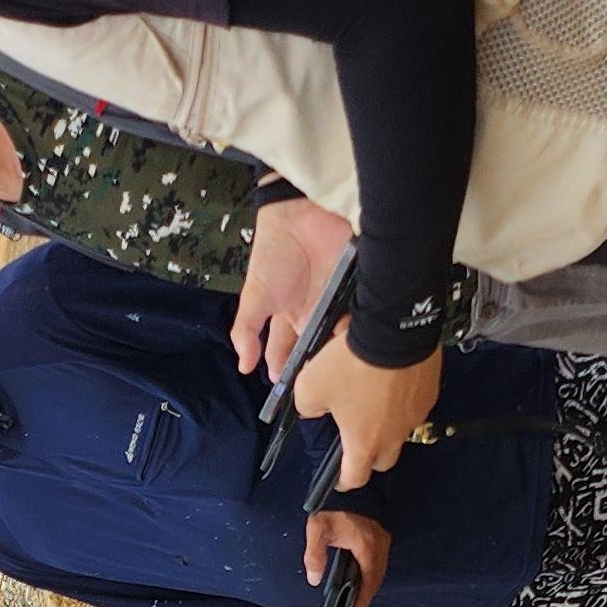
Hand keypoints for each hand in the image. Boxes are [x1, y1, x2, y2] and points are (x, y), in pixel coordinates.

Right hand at [233, 198, 356, 380]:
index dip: (290, 374)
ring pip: (342, 341)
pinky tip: (361, 345)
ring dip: (341, 355)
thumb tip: (243, 366)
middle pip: (319, 352)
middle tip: (320, 388)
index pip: (289, 354)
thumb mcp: (255, 294)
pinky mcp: (356, 292)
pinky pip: (362, 318)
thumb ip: (246, 330)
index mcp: (291, 317)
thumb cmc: (275, 250)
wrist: (300, 212)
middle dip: (318, 370)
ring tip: (341, 371)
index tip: (292, 394)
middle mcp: (316, 315)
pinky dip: (361, 331)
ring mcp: (338, 305)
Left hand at [291, 332, 443, 492]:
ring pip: (400, 432)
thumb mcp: (309, 385)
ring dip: (387, 426)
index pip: (355, 478)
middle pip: (383, 461)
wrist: (394, 330)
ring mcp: (415, 416)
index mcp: (364, 442)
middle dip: (369, 457)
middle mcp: (394, 436)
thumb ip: (306, 406)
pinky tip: (390, 382)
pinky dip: (401, 401)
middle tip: (356, 439)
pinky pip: (413, 407)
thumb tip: (313, 410)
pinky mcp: (428, 394)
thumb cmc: (351, 363)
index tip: (338, 478)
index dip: (343, 481)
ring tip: (373, 404)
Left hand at [300, 508, 389, 606]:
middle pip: (375, 582)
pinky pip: (376, 562)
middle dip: (364, 601)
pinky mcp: (378, 535)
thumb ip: (315, 556)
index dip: (360, 605)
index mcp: (368, 547)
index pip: (368, 584)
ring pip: (377, 573)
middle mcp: (380, 545)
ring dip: (367, 589)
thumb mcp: (318, 529)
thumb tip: (314, 579)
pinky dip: (368, 576)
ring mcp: (381, 539)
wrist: (347, 480)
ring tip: (353, 604)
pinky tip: (358, 581)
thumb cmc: (334, 504)